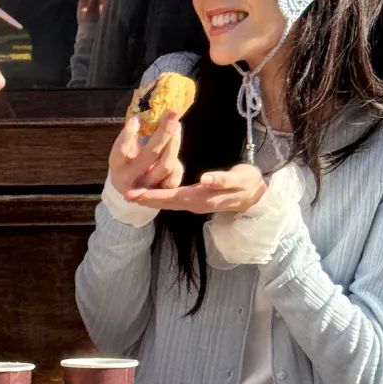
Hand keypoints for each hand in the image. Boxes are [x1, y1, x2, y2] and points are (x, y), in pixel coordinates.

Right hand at [107, 112, 183, 197]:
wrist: (132, 192)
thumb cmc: (129, 163)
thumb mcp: (126, 151)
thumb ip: (133, 136)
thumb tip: (146, 112)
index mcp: (117, 167)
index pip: (120, 151)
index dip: (128, 135)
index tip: (137, 118)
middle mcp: (130, 180)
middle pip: (150, 155)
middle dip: (164, 132)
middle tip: (172, 113)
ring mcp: (147, 189)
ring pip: (165, 164)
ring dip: (174, 142)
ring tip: (176, 125)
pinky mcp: (162, 193)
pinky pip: (174, 175)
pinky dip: (177, 159)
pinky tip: (174, 143)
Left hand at [126, 162, 267, 214]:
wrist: (257, 195)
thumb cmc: (247, 183)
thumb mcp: (238, 180)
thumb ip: (222, 181)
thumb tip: (204, 180)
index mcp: (200, 197)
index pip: (170, 197)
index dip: (151, 196)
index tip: (133, 194)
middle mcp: (195, 202)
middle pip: (166, 201)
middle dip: (146, 199)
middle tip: (126, 195)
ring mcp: (197, 203)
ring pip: (170, 202)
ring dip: (152, 199)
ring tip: (135, 195)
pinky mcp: (199, 200)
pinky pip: (178, 199)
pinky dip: (164, 196)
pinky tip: (155, 192)